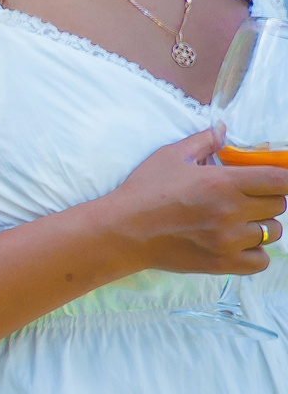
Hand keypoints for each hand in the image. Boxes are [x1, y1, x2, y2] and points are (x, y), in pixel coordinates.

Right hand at [106, 128, 287, 276]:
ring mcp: (228, 240)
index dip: (281, 179)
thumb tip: (222, 130)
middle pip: (279, 205)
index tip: (271, 180)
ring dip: (260, 225)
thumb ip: (203, 141)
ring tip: (237, 222)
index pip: (280, 180)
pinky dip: (255, 252)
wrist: (122, 231)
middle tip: (245, 199)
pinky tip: (237, 243)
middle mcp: (231, 211)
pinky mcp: (222, 263)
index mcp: (223, 182)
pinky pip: (261, 260)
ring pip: (272, 232)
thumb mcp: (170, 157)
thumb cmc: (144, 192)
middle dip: (266, 199)